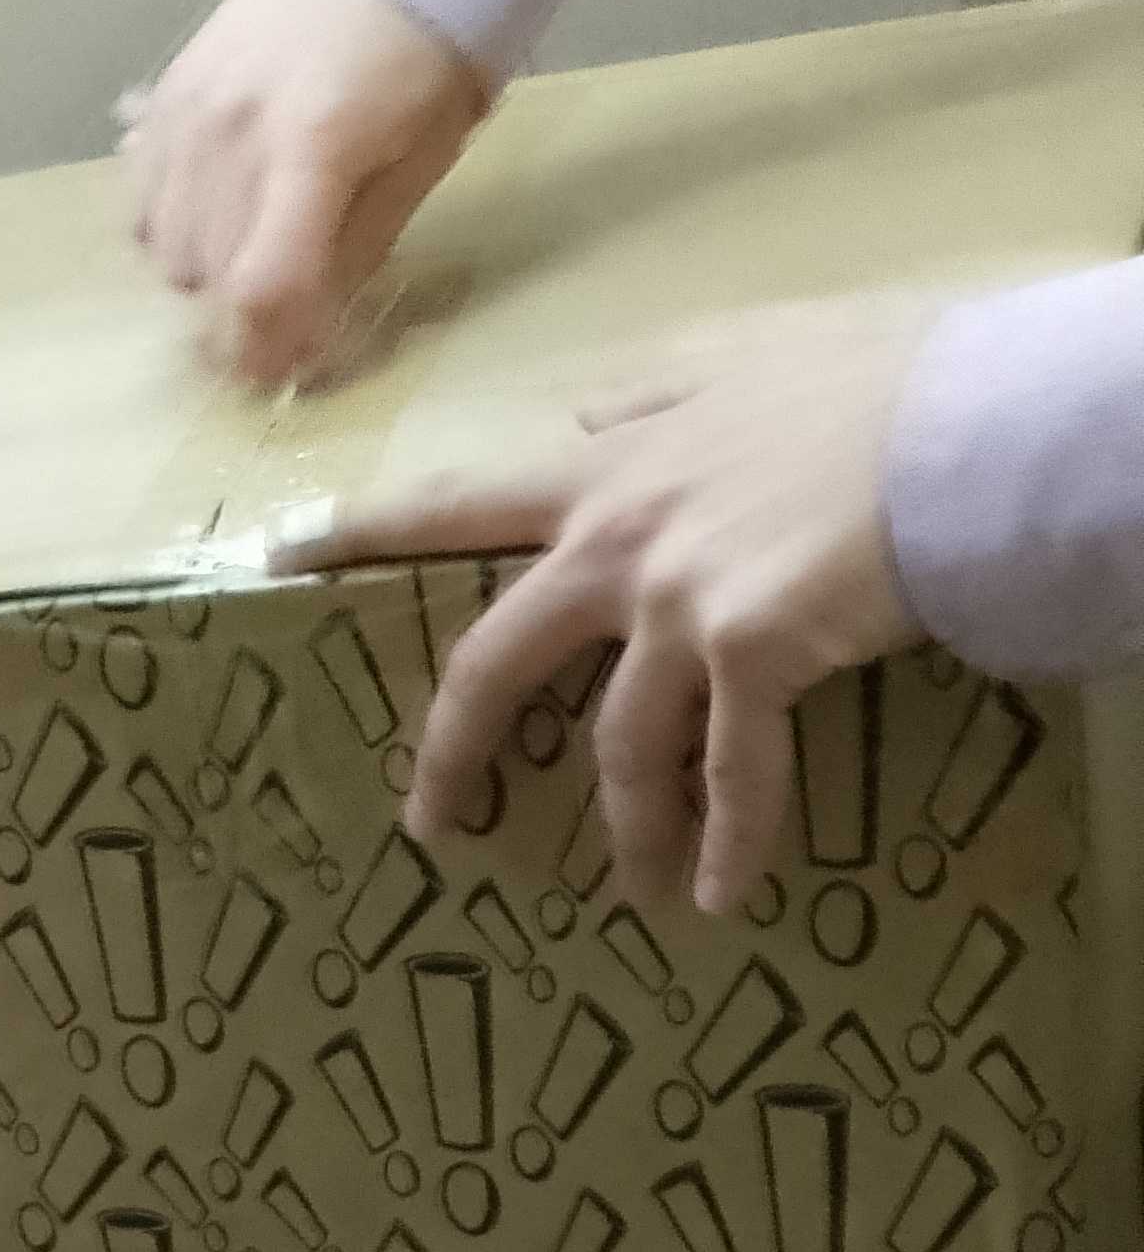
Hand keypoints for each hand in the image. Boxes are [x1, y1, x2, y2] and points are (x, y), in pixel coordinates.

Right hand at [123, 0, 486, 386]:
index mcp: (313, 146)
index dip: (270, 348)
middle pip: (210, 278)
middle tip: (284, 326)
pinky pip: (143, 206)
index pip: (263, 285)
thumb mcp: (422, 157)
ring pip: (167, 251)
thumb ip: (360, 245)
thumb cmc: (427, 54)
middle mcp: (231, 134)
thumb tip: (307, 330)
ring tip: (253, 260)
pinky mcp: (160, 104)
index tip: (288, 372)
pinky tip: (215, 218)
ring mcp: (185, 116)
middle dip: (245, 322)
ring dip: (208, 278)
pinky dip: (173, 233)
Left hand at [281, 298, 934, 915]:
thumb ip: (658, 393)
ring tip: (640, 892)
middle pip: (495, 661)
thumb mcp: (743, 354)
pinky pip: (732, 772)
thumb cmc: (876, 381)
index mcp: (610, 468)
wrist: (969, 418)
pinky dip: (730, 841)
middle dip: (455, 750)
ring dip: (630, 827)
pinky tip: (726, 896)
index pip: (455, 497)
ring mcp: (676, 600)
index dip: (365, 528)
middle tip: (430, 821)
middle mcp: (619, 540)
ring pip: (618, 743)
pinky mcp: (750, 650)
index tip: (282, 553)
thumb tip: (598, 411)